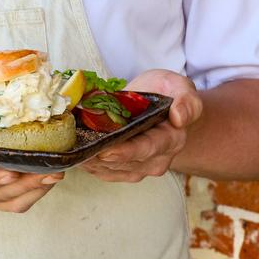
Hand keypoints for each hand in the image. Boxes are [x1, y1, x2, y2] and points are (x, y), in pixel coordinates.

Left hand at [78, 69, 202, 182]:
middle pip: (126, 162)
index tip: (106, 150)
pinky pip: (105, 172)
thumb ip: (187, 101)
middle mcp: (157, 159)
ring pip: (112, 169)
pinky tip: (76, 155)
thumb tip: (180, 116)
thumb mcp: (180, 87)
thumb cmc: (169, 94)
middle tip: (79, 151)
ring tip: (72, 151)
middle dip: (102, 157)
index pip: (147, 149)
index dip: (126, 152)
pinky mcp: (125, 169)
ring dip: (92, 161)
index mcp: (171, 139)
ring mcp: (140, 167)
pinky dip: (90, 165)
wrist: (163, 106)